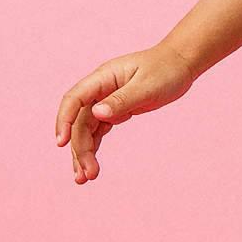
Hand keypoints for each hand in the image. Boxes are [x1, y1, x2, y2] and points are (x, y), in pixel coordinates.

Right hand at [55, 43, 196, 183]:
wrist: (180, 64)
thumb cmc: (166, 70)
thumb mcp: (147, 87)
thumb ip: (122, 100)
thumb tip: (97, 114)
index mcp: (103, 78)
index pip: (75, 99)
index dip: (64, 120)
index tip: (62, 143)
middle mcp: (99, 89)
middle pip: (80, 121)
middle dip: (80, 148)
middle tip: (86, 175)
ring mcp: (105, 100)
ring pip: (86, 129)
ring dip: (84, 152)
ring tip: (85, 178)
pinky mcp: (115, 111)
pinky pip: (98, 130)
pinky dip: (93, 147)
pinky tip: (91, 165)